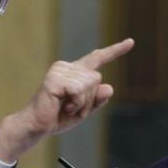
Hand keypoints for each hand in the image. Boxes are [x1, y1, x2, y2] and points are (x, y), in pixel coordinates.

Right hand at [0, 39, 133, 162]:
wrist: (36, 126)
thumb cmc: (58, 117)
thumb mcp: (84, 110)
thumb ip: (97, 100)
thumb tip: (109, 87)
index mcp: (75, 72)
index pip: (97, 58)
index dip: (115, 51)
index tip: (131, 42)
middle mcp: (67, 67)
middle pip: (97, 79)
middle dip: (89, 100)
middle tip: (71, 108)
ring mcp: (60, 70)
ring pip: (89, 85)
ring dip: (81, 103)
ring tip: (65, 107)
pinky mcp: (55, 78)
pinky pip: (79, 91)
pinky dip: (75, 103)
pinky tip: (62, 106)